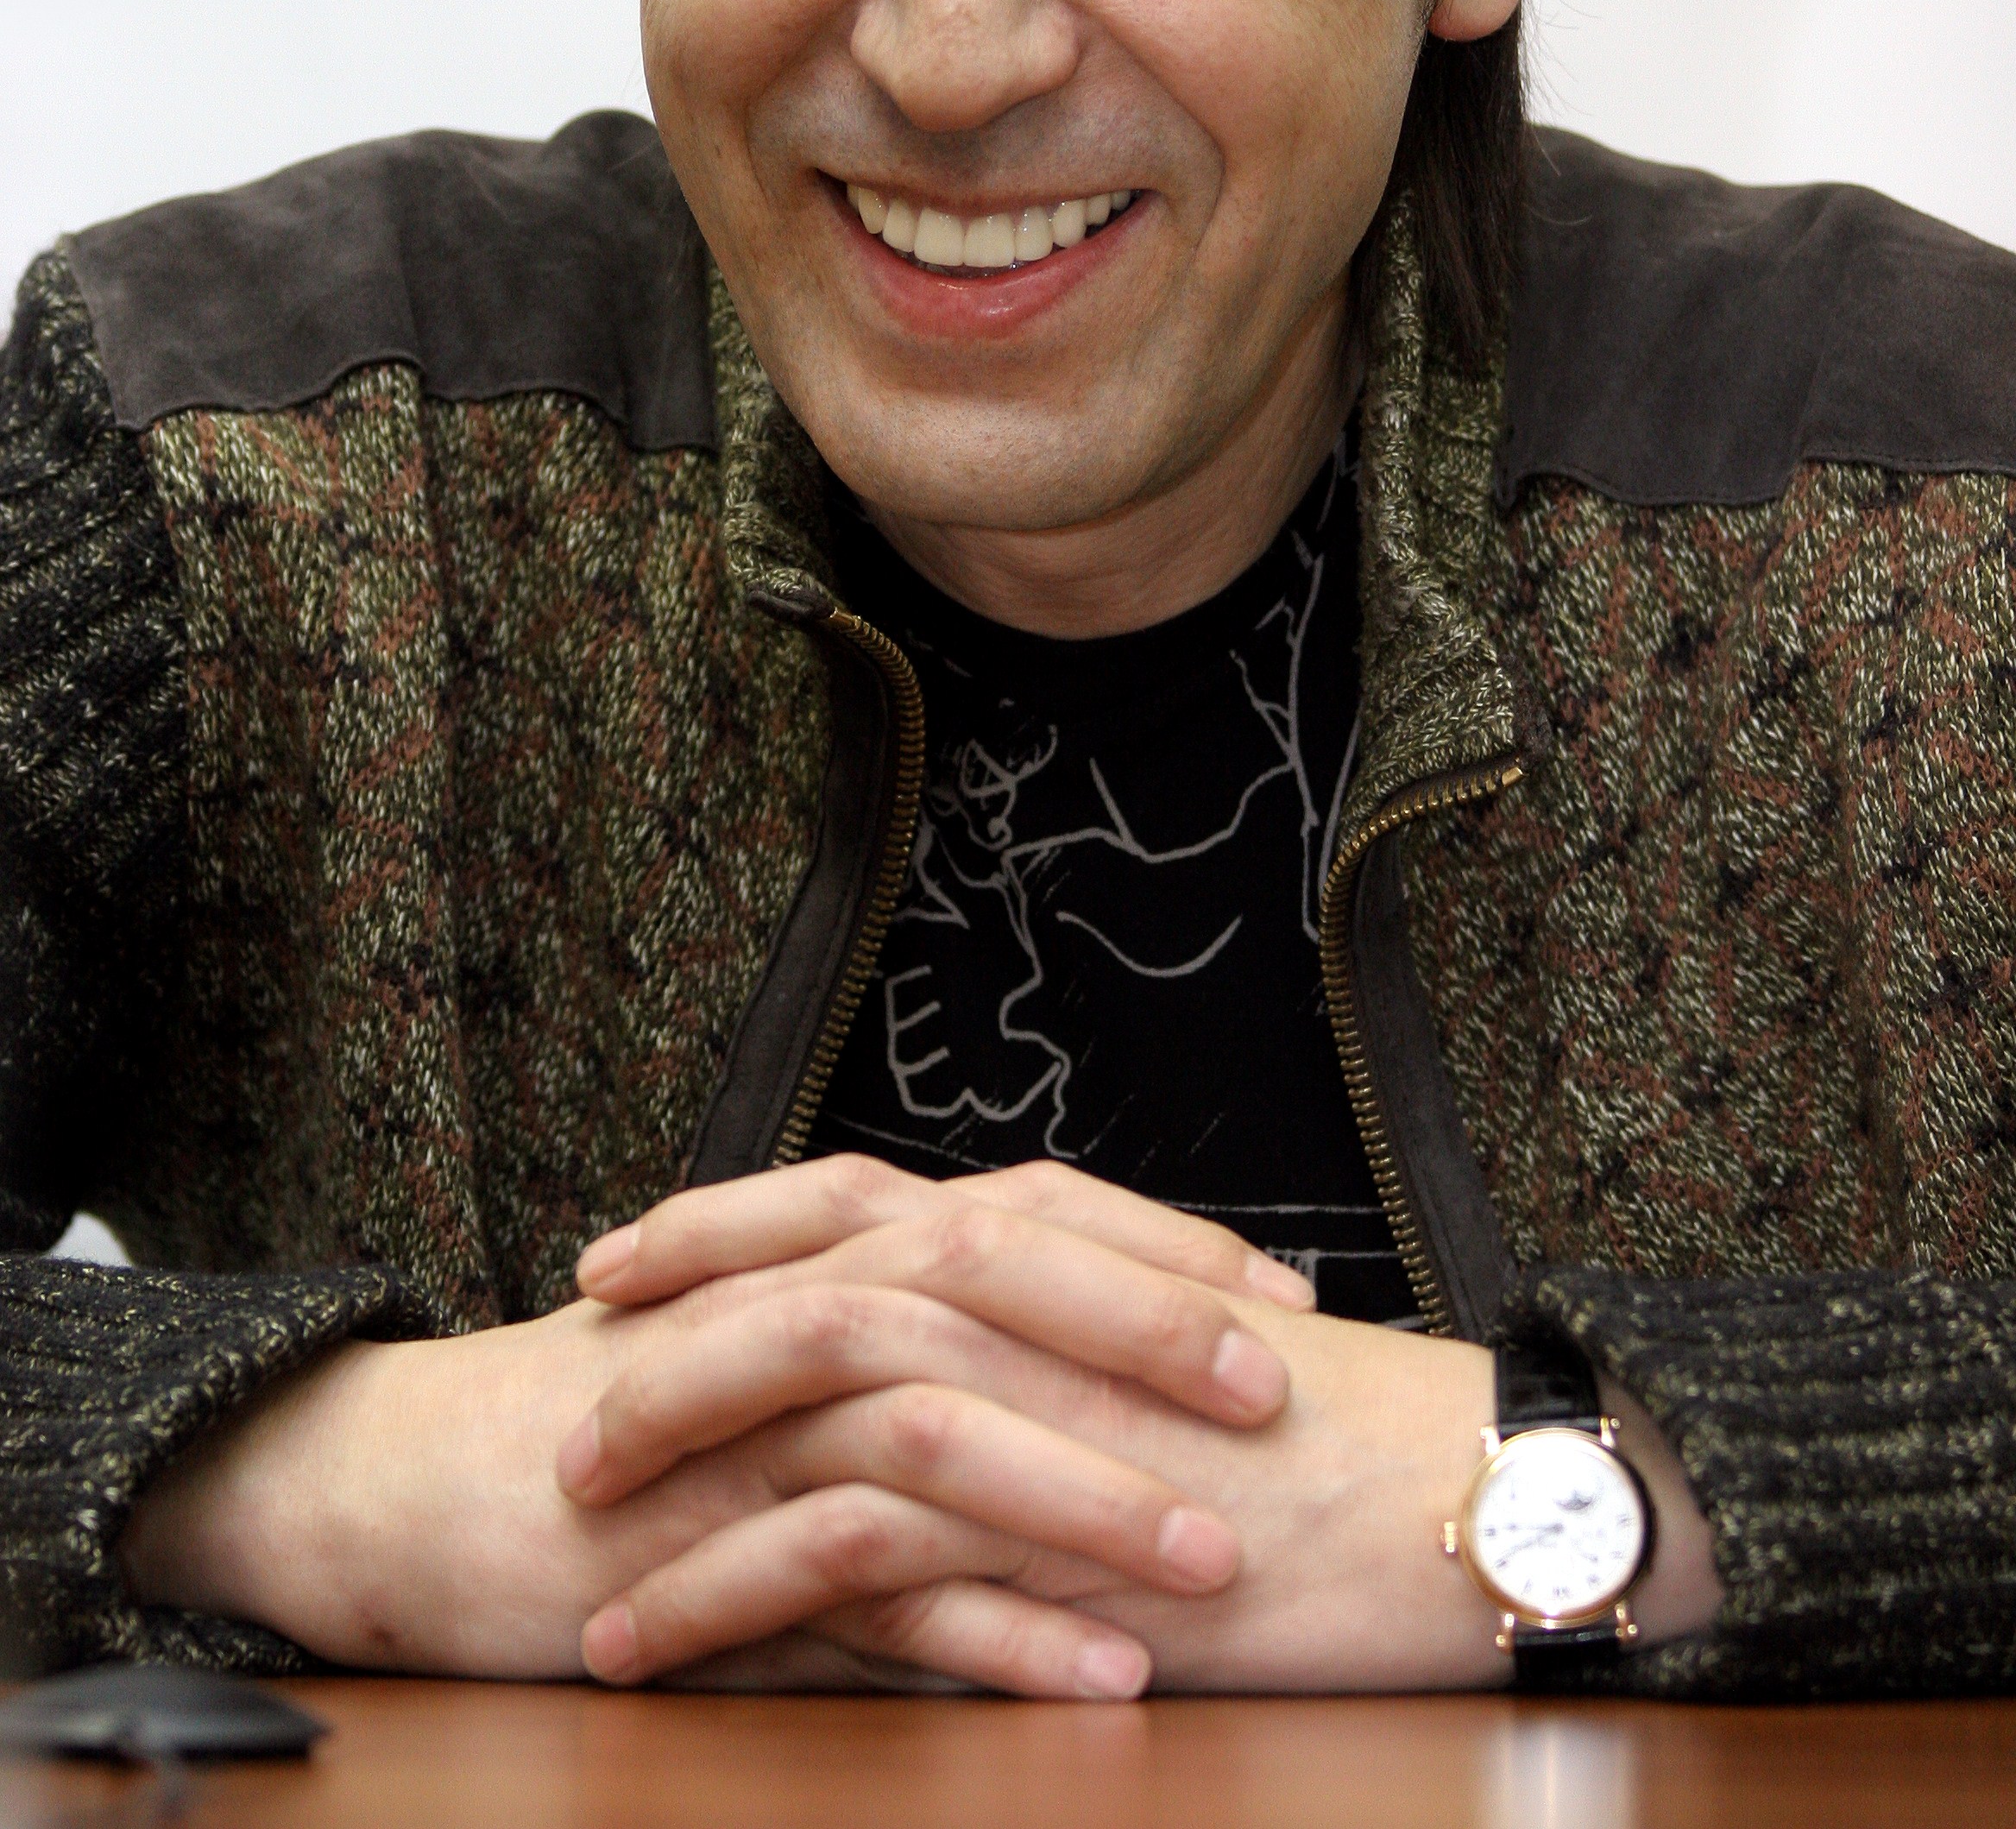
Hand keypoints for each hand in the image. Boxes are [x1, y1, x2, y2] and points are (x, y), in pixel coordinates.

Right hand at [119, 1165, 1304, 1694]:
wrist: (430, 1475)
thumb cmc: (630, 1404)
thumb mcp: (782, 1331)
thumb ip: (912, 1319)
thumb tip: (1093, 1335)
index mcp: (834, 1242)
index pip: (1023, 1205)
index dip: (1158, 1242)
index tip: (1285, 1298)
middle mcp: (799, 1303)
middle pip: (989, 1276)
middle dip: (1142, 1328)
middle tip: (1278, 1395)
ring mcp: (753, 1424)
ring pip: (937, 1425)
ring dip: (1085, 1494)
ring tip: (1213, 1560)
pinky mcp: (713, 1545)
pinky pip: (869, 1585)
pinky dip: (989, 1631)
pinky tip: (1092, 1677)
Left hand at [568, 1157, 1723, 1690]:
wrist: (1460, 1489)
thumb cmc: (1339, 1433)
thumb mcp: (1179, 1349)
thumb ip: (1067, 1327)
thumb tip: (982, 1342)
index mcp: (1047, 1243)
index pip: (849, 1200)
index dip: (723, 1223)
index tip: (622, 1255)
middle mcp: (1017, 1297)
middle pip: (793, 1285)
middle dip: (664, 1341)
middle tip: (562, 1399)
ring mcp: (1022, 1403)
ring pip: (793, 1417)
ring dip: (670, 1493)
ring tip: (581, 1567)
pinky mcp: (1032, 1525)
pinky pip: (838, 1554)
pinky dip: (728, 1596)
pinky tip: (656, 1647)